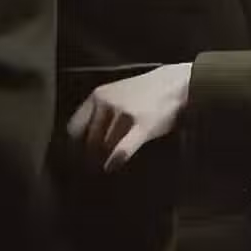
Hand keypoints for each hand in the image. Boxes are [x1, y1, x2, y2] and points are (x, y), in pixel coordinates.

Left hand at [67, 62, 191, 170]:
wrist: (176, 83)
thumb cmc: (145, 92)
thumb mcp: (116, 93)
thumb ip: (99, 111)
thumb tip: (83, 141)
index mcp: (97, 96)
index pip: (74, 128)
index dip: (75, 145)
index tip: (78, 155)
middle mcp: (107, 103)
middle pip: (89, 140)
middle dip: (90, 156)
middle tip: (92, 167)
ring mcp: (125, 114)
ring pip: (105, 146)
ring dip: (103, 159)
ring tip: (104, 166)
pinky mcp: (143, 126)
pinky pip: (122, 149)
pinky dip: (115, 160)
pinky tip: (112, 167)